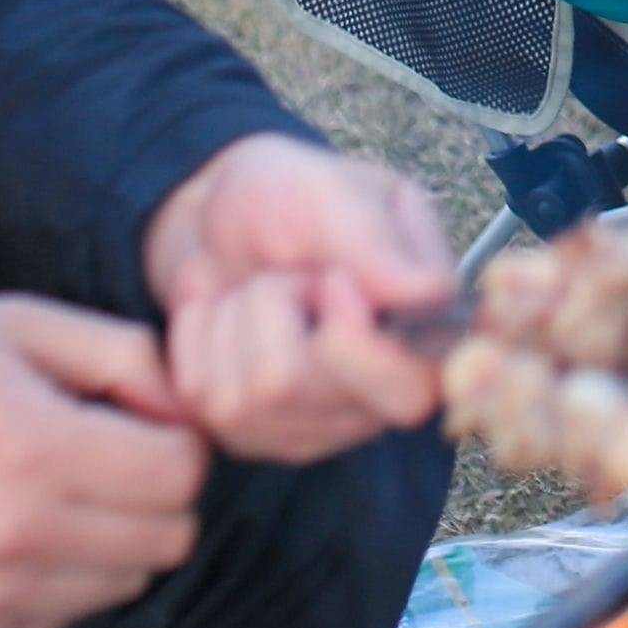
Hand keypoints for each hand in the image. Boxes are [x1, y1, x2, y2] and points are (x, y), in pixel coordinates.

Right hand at [0, 297, 210, 627]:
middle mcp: (19, 536)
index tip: (138, 420)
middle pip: (171, 537)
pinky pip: (70, 616)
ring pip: (128, 583)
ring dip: (116, 539)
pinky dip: (66, 577)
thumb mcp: (10, 324)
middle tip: (105, 456)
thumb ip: (119, 353)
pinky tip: (15, 532)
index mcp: (35, 450)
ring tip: (54, 492)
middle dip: (157, 492)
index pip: (183, 473)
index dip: (177, 438)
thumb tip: (188, 404)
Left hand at [140, 135, 455, 459]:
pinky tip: (221, 315)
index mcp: (424, 336)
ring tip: (253, 288)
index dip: (355, 342)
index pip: (411, 389)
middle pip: (304, 391)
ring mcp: (312, 427)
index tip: (331, 280)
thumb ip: (377, 241)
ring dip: (235, 316)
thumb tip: (428, 294)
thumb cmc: (290, 196)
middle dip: (274, 306)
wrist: (216, 213)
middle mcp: (376, 397)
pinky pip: (205, 400)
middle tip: (287, 273)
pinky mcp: (251, 436)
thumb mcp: (334, 192)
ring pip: (251, 396)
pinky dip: (198, 338)